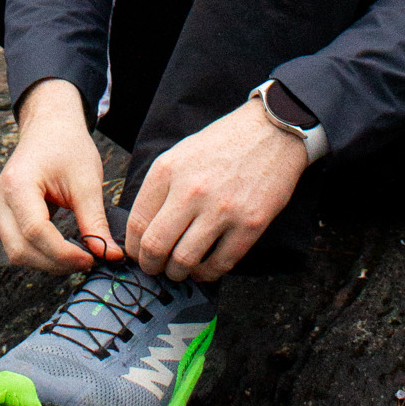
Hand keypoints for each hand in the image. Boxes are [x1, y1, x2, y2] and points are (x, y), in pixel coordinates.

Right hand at [0, 78, 116, 274]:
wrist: (50, 125)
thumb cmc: (68, 145)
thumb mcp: (87, 182)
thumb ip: (95, 222)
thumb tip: (111, 256)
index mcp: (18, 184)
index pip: (36, 232)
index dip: (64, 253)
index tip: (91, 259)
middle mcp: (0, 197)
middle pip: (20, 249)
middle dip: (55, 263)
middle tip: (87, 261)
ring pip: (16, 252)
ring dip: (47, 262)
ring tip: (77, 255)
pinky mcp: (3, 212)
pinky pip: (17, 244)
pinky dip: (40, 253)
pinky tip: (64, 248)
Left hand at [124, 98, 307, 283]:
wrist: (270, 132)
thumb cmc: (222, 143)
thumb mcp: (180, 153)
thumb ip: (161, 188)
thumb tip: (144, 227)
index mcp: (167, 170)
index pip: (137, 223)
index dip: (133, 247)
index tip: (137, 254)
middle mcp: (191, 191)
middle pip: (156, 246)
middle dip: (151, 265)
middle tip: (154, 269)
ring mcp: (221, 209)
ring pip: (185, 261)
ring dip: (177, 273)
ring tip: (178, 270)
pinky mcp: (249, 225)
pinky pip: (220, 264)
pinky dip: (207, 274)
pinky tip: (203, 269)